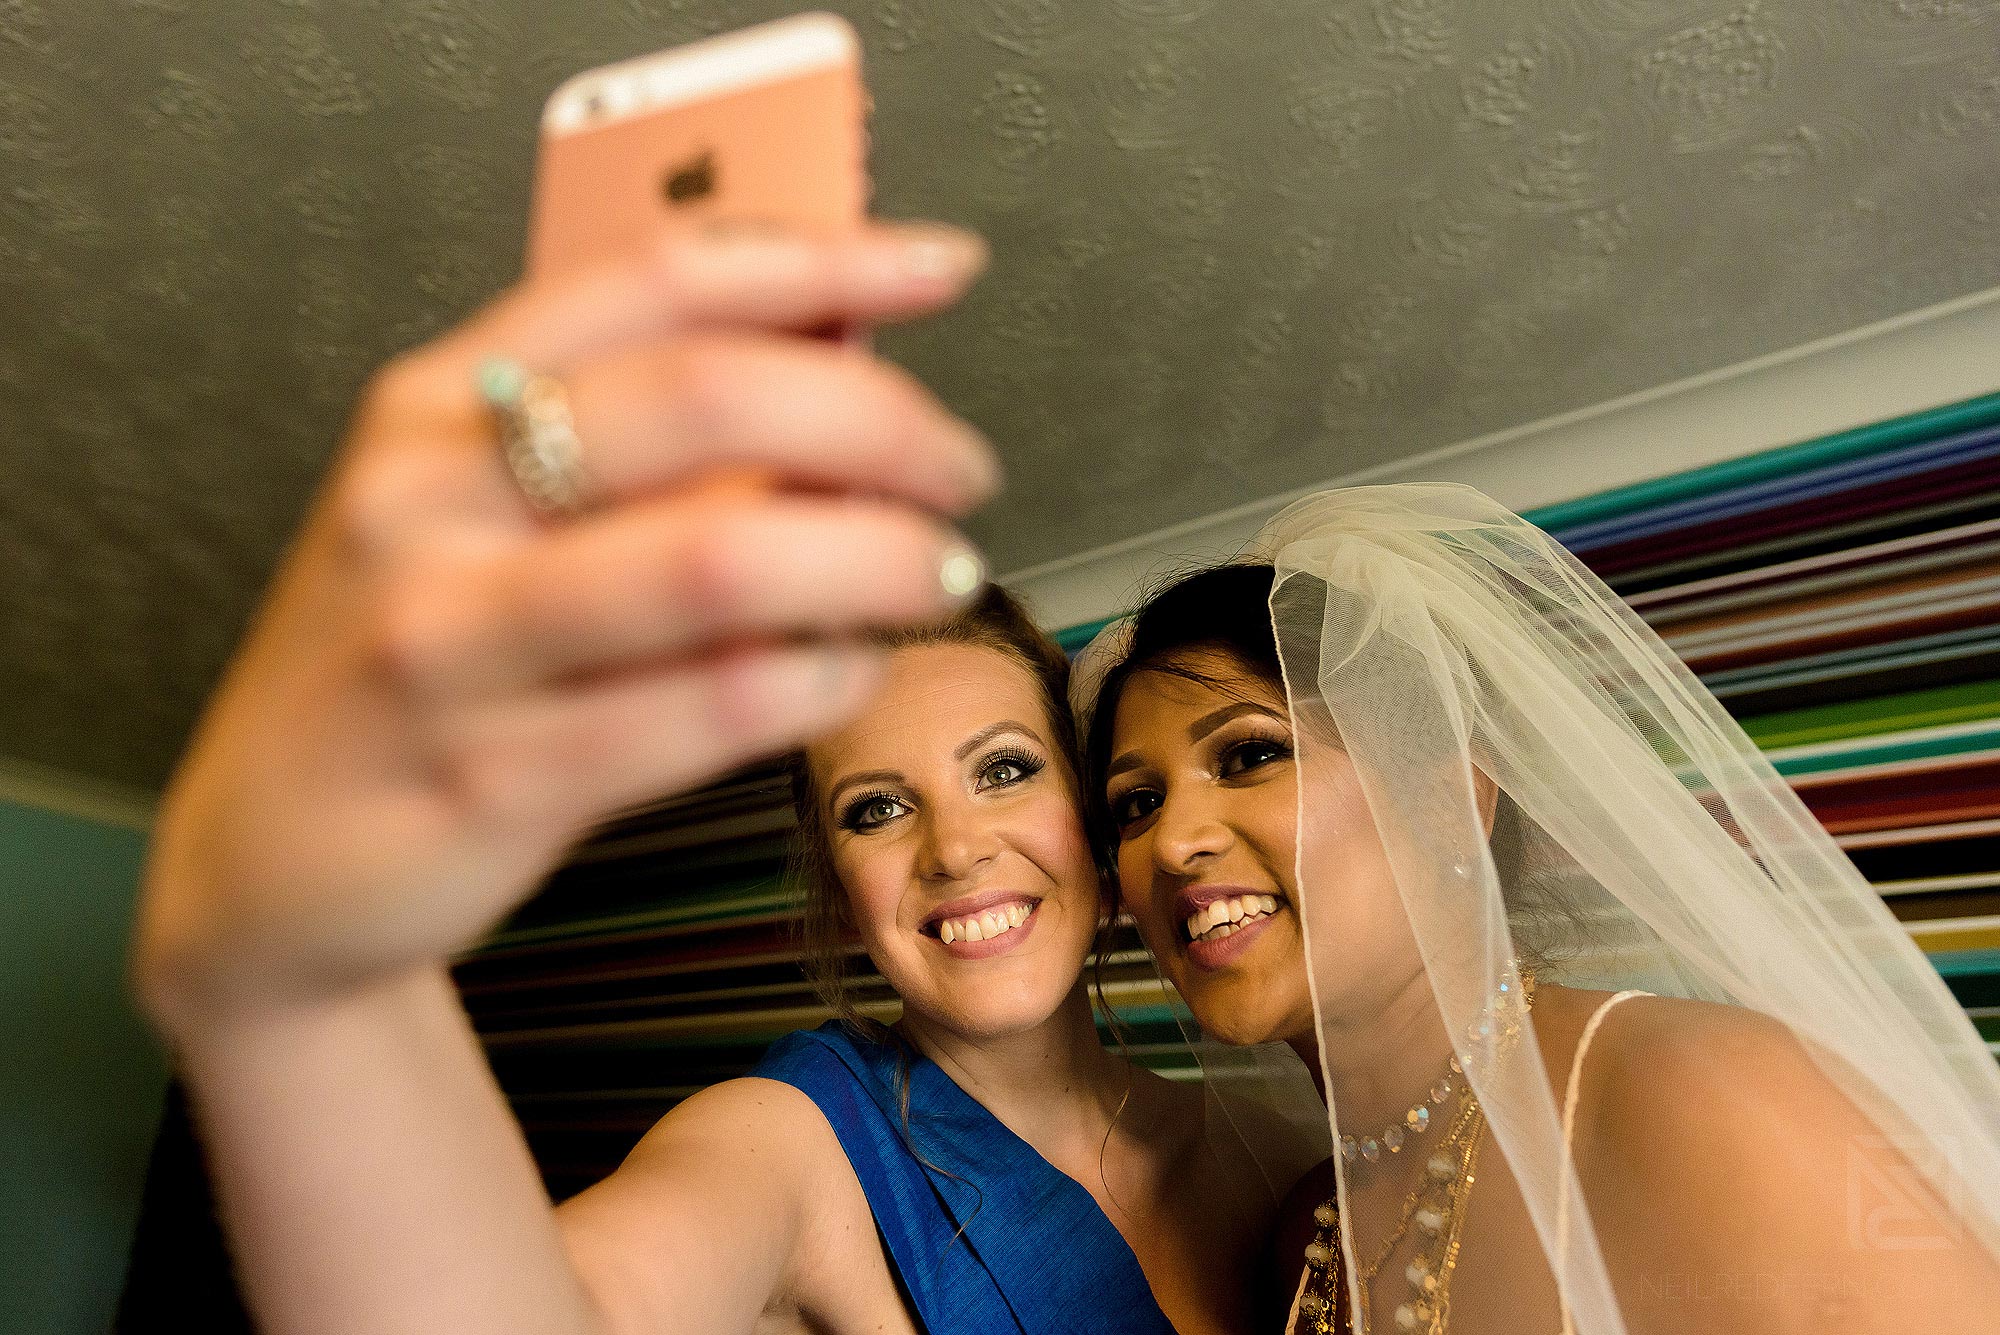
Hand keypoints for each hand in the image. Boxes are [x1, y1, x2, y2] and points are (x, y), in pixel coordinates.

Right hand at [132, 221, 996, 1030]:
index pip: (655, 282)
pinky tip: (847, 671)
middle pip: (708, 402)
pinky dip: (817, 680)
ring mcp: (450, 641)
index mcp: (435, 406)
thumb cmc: (409, 660)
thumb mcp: (466, 512)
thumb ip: (619, 439)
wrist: (267, 859)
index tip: (938, 270)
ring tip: (933, 574)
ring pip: (719, 561)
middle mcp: (430, 501)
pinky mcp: (492, 777)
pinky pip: (708, 709)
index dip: (821, 262)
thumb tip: (834, 363)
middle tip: (957, 474)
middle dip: (879, 424)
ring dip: (871, 559)